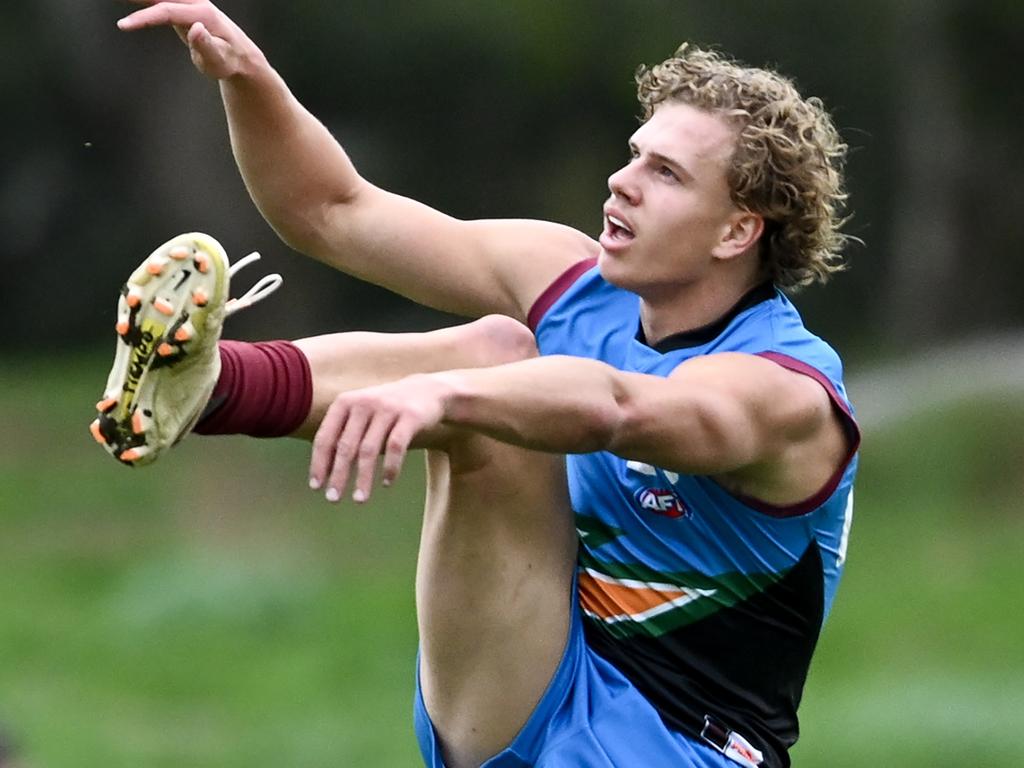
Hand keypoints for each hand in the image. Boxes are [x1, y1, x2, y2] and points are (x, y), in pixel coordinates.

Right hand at [117, 0, 264, 79]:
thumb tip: (195, 29)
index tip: (122, 26)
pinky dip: (145, 0)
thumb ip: (206, 46)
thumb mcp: (219, 60)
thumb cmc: (228, 61)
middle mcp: (195, 3)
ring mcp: (189, 4)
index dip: (144, 18)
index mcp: (203, 14)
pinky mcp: (182, 8)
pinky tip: (132, 0)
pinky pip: (160, 0)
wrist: (239, 55)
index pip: (167, 12)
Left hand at [309, 375, 453, 503]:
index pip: (326, 437)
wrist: (428, 391)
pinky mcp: (410, 416)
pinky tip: (387, 483)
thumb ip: (344, 435)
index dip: (319, 463)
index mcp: (345, 402)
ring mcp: (388, 409)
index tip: (316, 487)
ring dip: (363, 478)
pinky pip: (396, 447)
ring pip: (370, 450)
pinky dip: (390, 467)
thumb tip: (324, 472)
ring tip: (359, 499)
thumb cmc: (386, 410)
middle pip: (346, 446)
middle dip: (339, 475)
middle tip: (333, 499)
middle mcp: (364, 403)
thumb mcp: (361, 414)